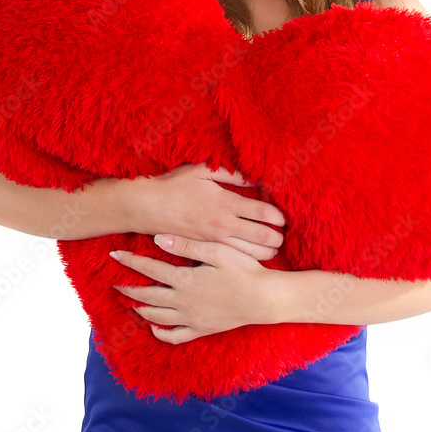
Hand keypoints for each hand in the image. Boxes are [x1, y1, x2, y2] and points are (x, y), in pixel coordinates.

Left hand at [110, 233, 281, 342]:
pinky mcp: (201, 330)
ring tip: (130, 302)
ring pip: (157, 317)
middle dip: (128, 288)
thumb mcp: (217, 251)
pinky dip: (160, 333)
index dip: (131, 261)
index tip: (115, 254)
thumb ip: (186, 246)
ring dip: (140, 309)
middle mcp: (183, 301)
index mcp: (185, 280)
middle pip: (147, 296)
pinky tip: (154, 327)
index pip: (150, 268)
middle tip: (114, 282)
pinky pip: (175, 336)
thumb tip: (159, 239)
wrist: (264, 299)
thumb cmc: (244, 270)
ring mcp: (191, 318)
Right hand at [127, 162, 284, 260]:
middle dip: (278, 238)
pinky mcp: (205, 251)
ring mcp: (214, 241)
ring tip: (272, 246)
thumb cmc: (175, 185)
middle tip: (282, 234)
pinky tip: (251, 255)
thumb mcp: (203, 171)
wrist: (147, 207)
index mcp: (225, 203)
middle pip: (262, 238)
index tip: (283, 217)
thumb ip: (232, 174)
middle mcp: (223, 226)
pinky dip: (247, 259)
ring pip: (250, 254)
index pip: (263, 213)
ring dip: (266, 252)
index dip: (278, 216)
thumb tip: (255, 177)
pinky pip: (233, 259)